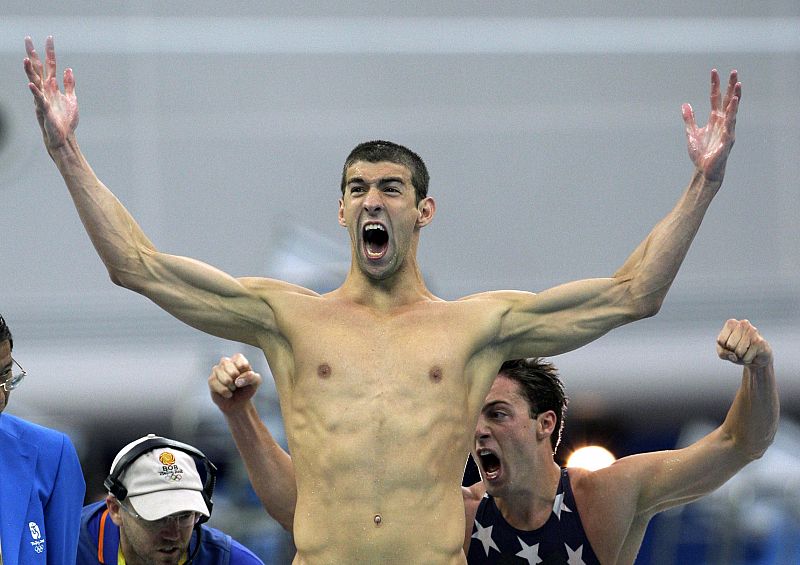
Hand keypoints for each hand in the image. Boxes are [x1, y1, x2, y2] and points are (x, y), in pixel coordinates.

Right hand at [23, 36, 78, 151]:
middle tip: (27, 39)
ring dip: (30, 71)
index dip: (50, 52)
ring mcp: (43, 99)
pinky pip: (39, 99)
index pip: (50, 65)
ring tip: (26, 59)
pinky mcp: (44, 110)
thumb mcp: (71, 99)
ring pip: (35, 82)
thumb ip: (69, 84)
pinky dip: (35, 92)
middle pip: (38, 69)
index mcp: (52, 87)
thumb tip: (68, 69)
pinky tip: (31, 84)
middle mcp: (46, 90)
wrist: (64, 137)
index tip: (49, 38)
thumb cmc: (66, 119)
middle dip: (33, 55)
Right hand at [208, 354, 262, 413]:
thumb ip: (252, 377)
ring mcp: (216, 370)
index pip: (241, 363)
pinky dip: (224, 392)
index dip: (245, 374)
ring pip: (223, 377)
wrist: (238, 403)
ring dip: (231, 386)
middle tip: (238, 384)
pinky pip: (216, 384)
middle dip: (236, 380)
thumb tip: (239, 379)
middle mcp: (225, 362)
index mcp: (238, 359)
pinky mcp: (211, 379)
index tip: (246, 378)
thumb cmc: (246, 389)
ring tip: (233, 388)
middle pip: (231, 369)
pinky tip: (228, 393)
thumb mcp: (255, 382)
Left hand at [682, 69, 740, 182]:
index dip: (715, 85)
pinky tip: (733, 106)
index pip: (715, 98)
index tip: (714, 71)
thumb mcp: (691, 133)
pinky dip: (731, 116)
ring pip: (732, 111)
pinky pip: (730, 126)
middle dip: (731, 87)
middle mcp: (723, 122)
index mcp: (714, 119)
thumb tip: (685, 104)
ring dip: (735, 98)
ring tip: (738, 85)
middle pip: (728, 101)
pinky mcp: (727, 140)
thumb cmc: (701, 153)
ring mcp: (727, 130)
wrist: (704, 170)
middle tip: (734, 71)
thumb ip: (690, 119)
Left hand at [716, 319, 771, 367]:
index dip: (724, 347)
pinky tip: (753, 354)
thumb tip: (734, 356)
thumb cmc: (737, 351)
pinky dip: (747, 360)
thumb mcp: (724, 351)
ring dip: (741, 356)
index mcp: (731, 323)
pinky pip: (747, 357)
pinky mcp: (760, 342)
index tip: (731, 345)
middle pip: (729, 345)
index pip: (720, 340)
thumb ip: (722, 353)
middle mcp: (743, 324)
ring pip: (738, 351)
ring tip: (746, 351)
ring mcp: (753, 332)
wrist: (756, 357)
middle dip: (733, 352)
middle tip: (740, 349)